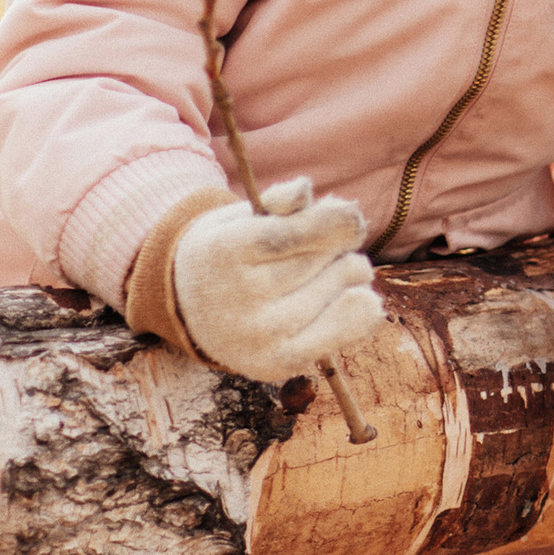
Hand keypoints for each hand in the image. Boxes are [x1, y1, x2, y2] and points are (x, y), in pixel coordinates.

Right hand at [171, 181, 383, 381]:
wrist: (190, 312)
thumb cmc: (230, 253)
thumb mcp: (241, 216)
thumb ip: (279, 200)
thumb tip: (304, 191)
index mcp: (226, 250)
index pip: (297, 232)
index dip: (337, 220)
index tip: (349, 217)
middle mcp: (240, 298)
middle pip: (327, 256)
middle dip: (337, 244)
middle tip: (319, 249)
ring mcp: (261, 335)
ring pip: (346, 285)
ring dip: (349, 271)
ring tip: (323, 273)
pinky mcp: (281, 363)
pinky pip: (351, 328)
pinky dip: (364, 306)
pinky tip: (352, 297)